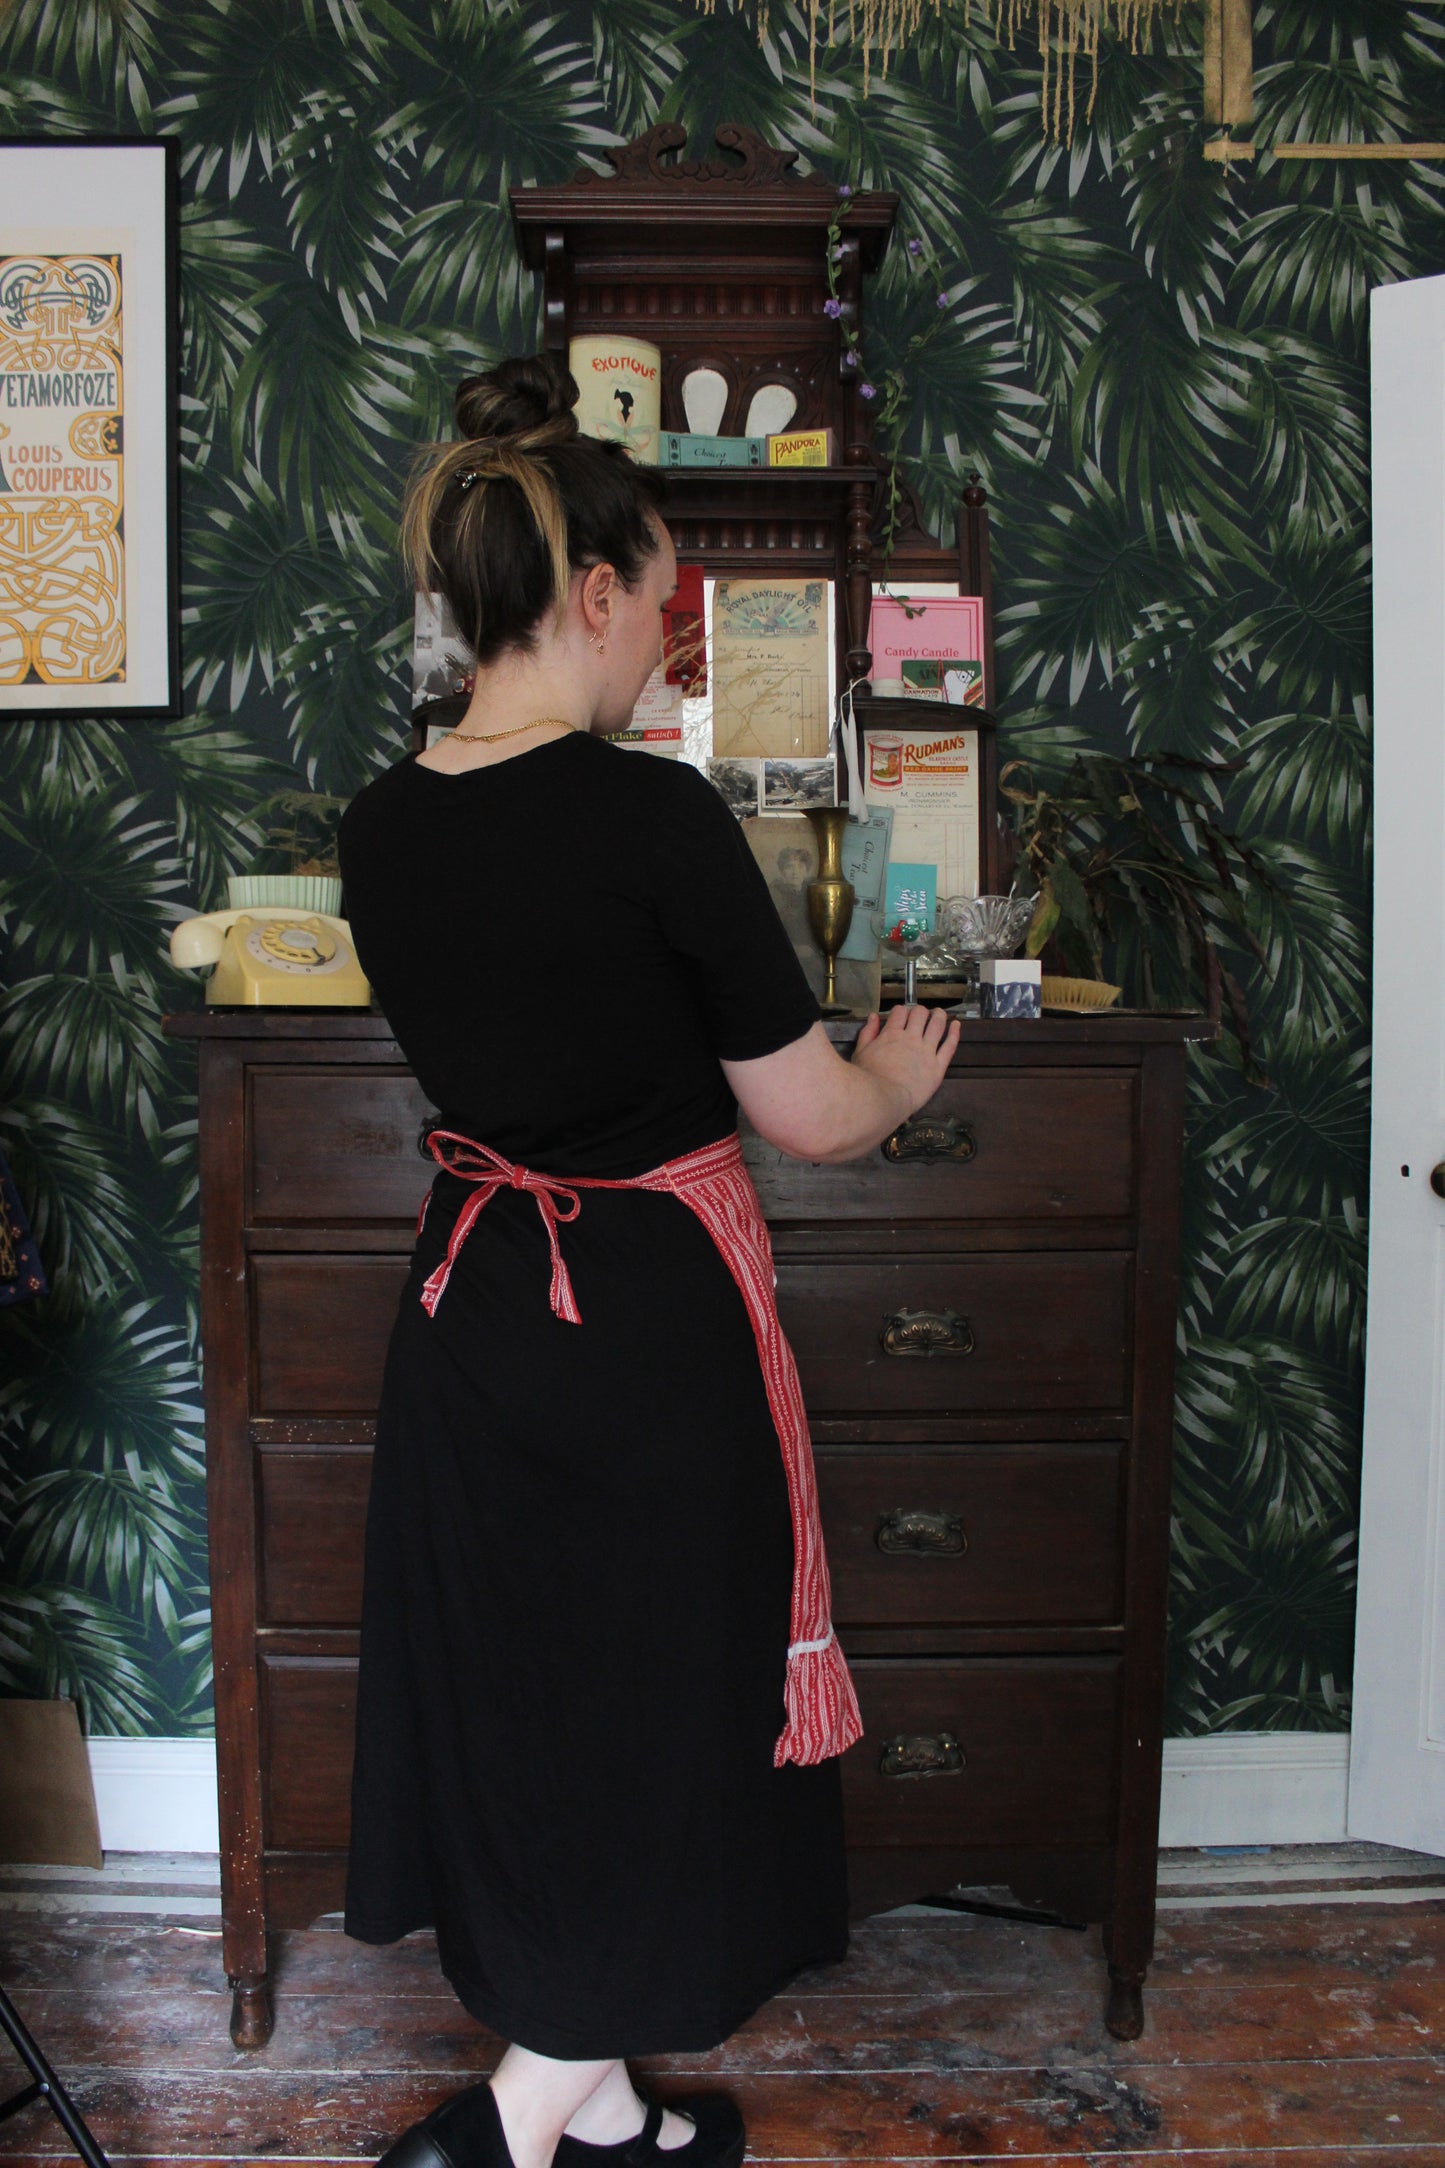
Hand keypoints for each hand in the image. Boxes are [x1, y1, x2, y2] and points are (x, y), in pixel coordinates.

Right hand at [850, 1002, 959, 1119]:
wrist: (883, 1099)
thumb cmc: (868, 1080)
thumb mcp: (860, 1052)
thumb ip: (868, 1033)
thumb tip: (874, 1017)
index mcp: (892, 1034)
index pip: (900, 1012)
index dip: (901, 1011)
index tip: (901, 1015)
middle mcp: (911, 1038)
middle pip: (920, 1014)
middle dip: (920, 1012)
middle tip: (920, 1016)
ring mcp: (927, 1051)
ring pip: (937, 1024)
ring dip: (939, 1015)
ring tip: (939, 1014)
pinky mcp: (938, 1066)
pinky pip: (950, 1046)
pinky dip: (954, 1033)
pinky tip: (956, 1025)